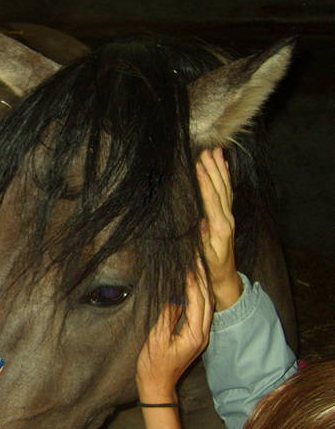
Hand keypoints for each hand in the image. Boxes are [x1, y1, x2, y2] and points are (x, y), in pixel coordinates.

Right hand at [136, 265, 212, 403]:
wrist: (157, 385)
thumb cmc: (153, 365)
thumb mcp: (156, 339)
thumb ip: (167, 317)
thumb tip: (175, 296)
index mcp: (194, 335)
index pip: (197, 301)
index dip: (193, 282)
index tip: (189, 264)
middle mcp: (202, 334)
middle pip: (206, 301)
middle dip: (202, 279)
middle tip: (197, 258)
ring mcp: (200, 336)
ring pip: (206, 305)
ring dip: (201, 285)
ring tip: (196, 267)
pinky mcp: (194, 336)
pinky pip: (200, 311)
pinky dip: (197, 296)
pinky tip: (191, 286)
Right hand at [196, 147, 241, 309]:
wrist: (225, 277)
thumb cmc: (209, 268)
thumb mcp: (204, 257)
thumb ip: (203, 240)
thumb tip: (202, 222)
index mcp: (219, 228)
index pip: (211, 199)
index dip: (205, 182)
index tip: (199, 165)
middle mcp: (226, 219)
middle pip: (220, 189)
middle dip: (213, 169)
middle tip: (207, 150)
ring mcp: (229, 217)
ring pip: (225, 188)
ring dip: (220, 169)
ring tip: (216, 152)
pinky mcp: (228, 217)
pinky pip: (227, 193)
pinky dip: (225, 178)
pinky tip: (223, 167)